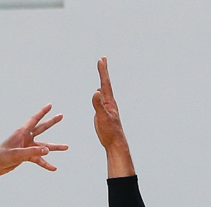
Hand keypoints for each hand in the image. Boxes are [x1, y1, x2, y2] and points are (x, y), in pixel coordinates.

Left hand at [0, 105, 66, 176]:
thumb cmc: (2, 157)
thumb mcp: (17, 154)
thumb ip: (32, 151)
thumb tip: (47, 150)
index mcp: (21, 133)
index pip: (34, 120)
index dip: (42, 112)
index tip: (50, 105)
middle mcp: (25, 138)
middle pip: (41, 128)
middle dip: (51, 122)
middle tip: (61, 116)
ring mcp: (26, 147)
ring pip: (43, 146)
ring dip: (54, 147)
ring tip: (66, 147)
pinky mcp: (26, 156)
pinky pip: (38, 159)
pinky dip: (45, 163)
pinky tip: (53, 168)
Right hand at [91, 58, 132, 172]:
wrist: (115, 142)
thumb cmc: (109, 131)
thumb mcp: (102, 117)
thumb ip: (98, 105)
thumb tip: (95, 92)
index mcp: (109, 101)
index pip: (105, 83)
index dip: (103, 72)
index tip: (101, 60)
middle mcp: (109, 102)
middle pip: (105, 83)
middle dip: (103, 71)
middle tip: (103, 59)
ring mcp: (107, 107)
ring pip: (104, 90)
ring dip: (102, 80)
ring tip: (102, 72)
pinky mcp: (103, 113)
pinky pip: (101, 99)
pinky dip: (99, 92)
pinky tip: (98, 92)